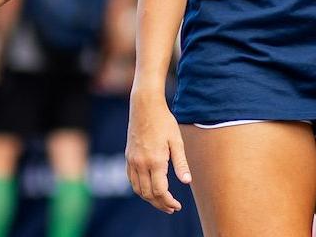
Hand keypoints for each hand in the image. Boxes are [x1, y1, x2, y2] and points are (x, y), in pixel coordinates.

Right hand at [125, 88, 191, 212]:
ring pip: (138, 189)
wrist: (144, 106)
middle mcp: (141, 163)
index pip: (160, 191)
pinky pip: (132, 180)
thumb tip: (187, 181)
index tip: (177, 206)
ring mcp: (132, 161)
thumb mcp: (177, 141)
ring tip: (162, 202)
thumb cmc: (164, 122)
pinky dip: (139, 189)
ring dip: (149, 199)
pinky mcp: (128, 157)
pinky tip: (149, 190)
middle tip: (172, 208)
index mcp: (155, 161)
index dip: (169, 202)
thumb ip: (181, 163)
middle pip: (148, 194)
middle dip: (160, 204)